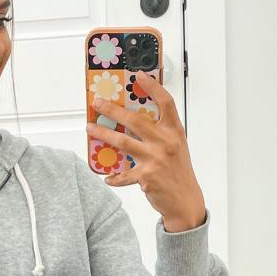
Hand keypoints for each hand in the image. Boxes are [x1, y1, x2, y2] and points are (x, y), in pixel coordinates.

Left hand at [87, 70, 205, 232]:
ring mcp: (155, 159)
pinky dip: (114, 177)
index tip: (139, 75)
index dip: (152, 86)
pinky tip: (108, 177)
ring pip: (123, 141)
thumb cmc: (178, 173)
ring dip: (103, 134)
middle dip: (113, 110)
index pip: (165, 102)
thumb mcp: (175, 147)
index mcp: (175, 131)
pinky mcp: (146, 176)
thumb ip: (159, 133)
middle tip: (98, 103)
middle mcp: (165, 142)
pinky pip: (123, 175)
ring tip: (90, 129)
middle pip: (135, 120)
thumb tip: (133, 123)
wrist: (186, 201)